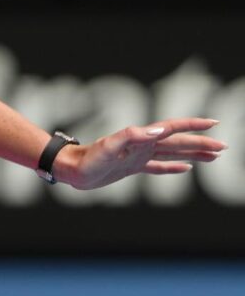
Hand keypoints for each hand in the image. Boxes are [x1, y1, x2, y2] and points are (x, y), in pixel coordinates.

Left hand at [56, 118, 226, 189]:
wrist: (71, 170)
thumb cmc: (88, 158)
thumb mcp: (109, 147)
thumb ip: (132, 136)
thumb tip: (159, 130)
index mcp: (141, 139)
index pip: (172, 129)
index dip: (192, 126)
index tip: (213, 125)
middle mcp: (142, 145)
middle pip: (177, 143)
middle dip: (200, 143)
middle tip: (223, 147)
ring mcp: (138, 157)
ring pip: (172, 154)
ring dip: (193, 154)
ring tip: (213, 155)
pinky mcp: (132, 168)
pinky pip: (157, 167)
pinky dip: (173, 167)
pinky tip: (186, 169)